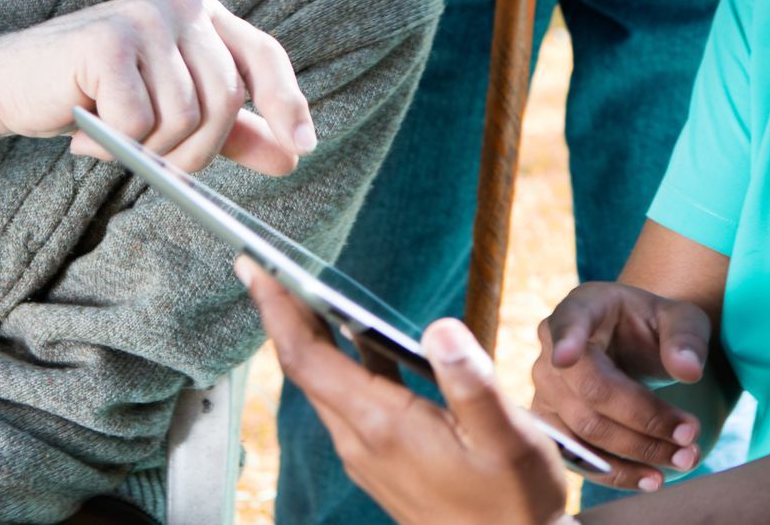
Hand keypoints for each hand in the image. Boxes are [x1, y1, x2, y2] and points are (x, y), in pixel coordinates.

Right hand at [0, 0, 312, 176]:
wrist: (7, 81)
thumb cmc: (94, 95)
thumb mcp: (172, 112)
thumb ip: (231, 131)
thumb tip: (291, 157)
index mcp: (203, 14)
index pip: (264, 55)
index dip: (287, 101)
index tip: (303, 148)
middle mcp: (181, 5)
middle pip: (225, 99)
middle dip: (195, 151)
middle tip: (153, 164)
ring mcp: (145, 18)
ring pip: (184, 117)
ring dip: (148, 151)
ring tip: (111, 139)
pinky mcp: (108, 42)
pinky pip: (140, 122)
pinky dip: (115, 144)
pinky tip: (87, 131)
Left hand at [241, 258, 574, 524]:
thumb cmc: (515, 501)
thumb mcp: (509, 439)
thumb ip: (472, 383)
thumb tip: (439, 327)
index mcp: (384, 426)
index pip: (308, 359)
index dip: (278, 310)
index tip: (254, 268)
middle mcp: (362, 442)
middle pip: (305, 369)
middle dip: (283, 315)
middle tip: (266, 267)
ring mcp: (368, 456)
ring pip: (323, 387)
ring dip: (308, 339)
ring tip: (304, 293)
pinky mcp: (381, 462)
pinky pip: (345, 403)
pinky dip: (339, 363)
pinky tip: (359, 344)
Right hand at [529, 281, 709, 490]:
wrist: (632, 347)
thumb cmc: (653, 326)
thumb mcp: (679, 317)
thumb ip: (685, 337)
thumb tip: (689, 371)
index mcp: (582, 307)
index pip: (570, 321)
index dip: (567, 339)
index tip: (567, 355)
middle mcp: (551, 349)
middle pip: (592, 391)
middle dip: (644, 417)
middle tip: (692, 434)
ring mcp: (546, 391)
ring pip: (585, 430)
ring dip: (636, 450)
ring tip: (684, 458)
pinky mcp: (552, 426)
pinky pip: (579, 457)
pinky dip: (616, 472)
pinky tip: (651, 478)